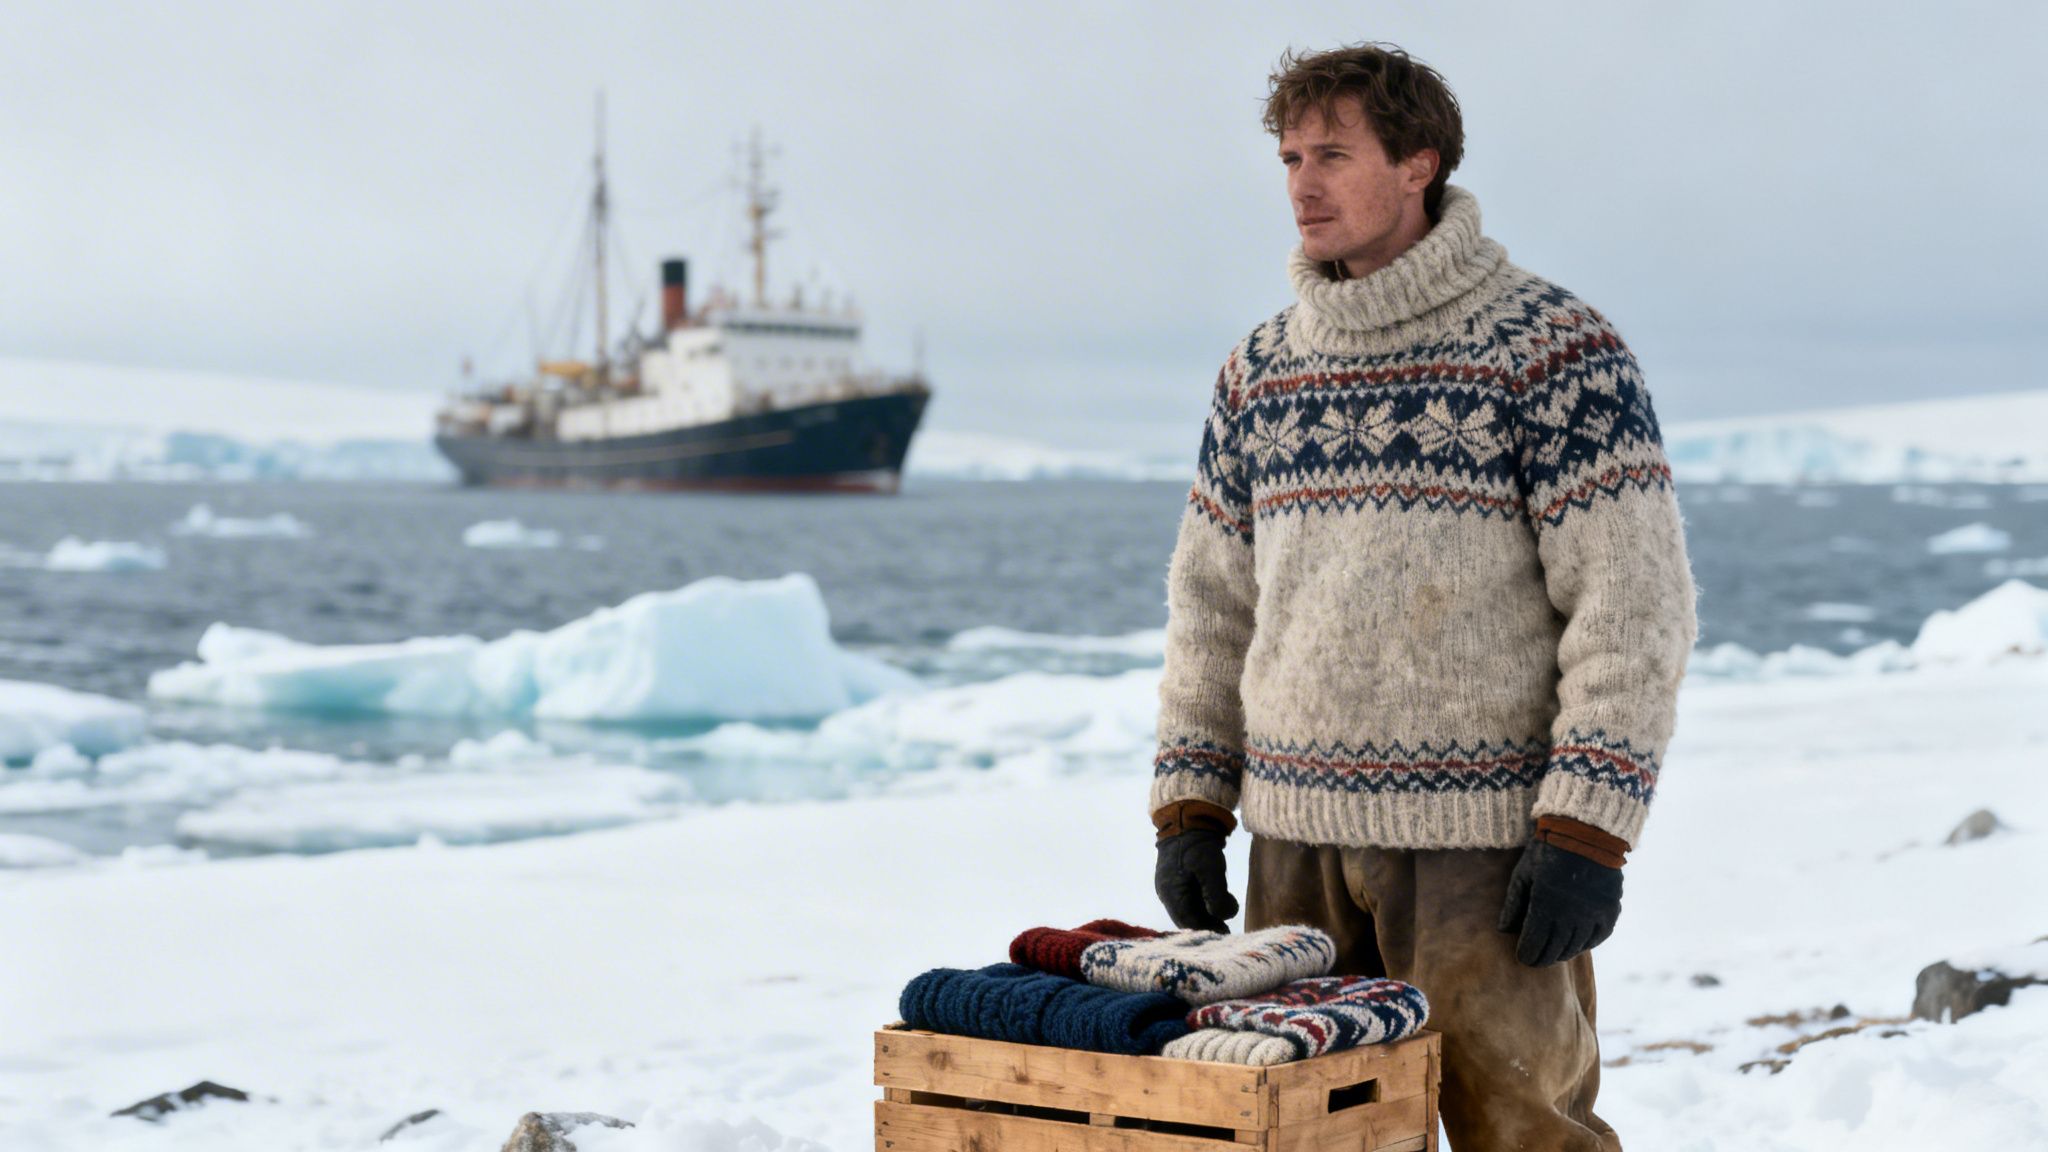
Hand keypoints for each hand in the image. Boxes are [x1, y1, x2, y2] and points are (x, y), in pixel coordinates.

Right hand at [1154, 828, 1237, 932]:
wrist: (1187, 819)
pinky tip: (1216, 903)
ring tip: (1223, 916)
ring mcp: (1170, 887)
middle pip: (1187, 919)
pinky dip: (1203, 906)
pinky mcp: (1177, 881)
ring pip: (1188, 911)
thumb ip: (1216, 895)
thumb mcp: (1211, 869)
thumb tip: (1222, 917)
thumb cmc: (1198, 845)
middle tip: (1227, 930)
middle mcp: (1167, 893)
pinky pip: (1189, 901)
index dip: (1207, 930)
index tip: (1225, 934)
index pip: (1188, 922)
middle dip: (1206, 925)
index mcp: (1171, 893)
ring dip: (1206, 915)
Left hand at [1497, 839, 1622, 966]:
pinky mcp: (1610, 909)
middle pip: (1555, 950)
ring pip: (1576, 946)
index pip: (1534, 944)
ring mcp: (1593, 915)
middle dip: (1543, 958)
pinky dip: (1587, 943)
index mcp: (1545, 908)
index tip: (1522, 958)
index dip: (1527, 955)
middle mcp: (1571, 917)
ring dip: (1563, 953)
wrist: (1586, 832)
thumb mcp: (1523, 874)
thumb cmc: (1547, 851)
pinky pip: (1599, 936)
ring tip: (1554, 954)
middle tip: (1536, 961)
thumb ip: (1513, 905)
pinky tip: (1578, 944)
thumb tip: (1503, 931)